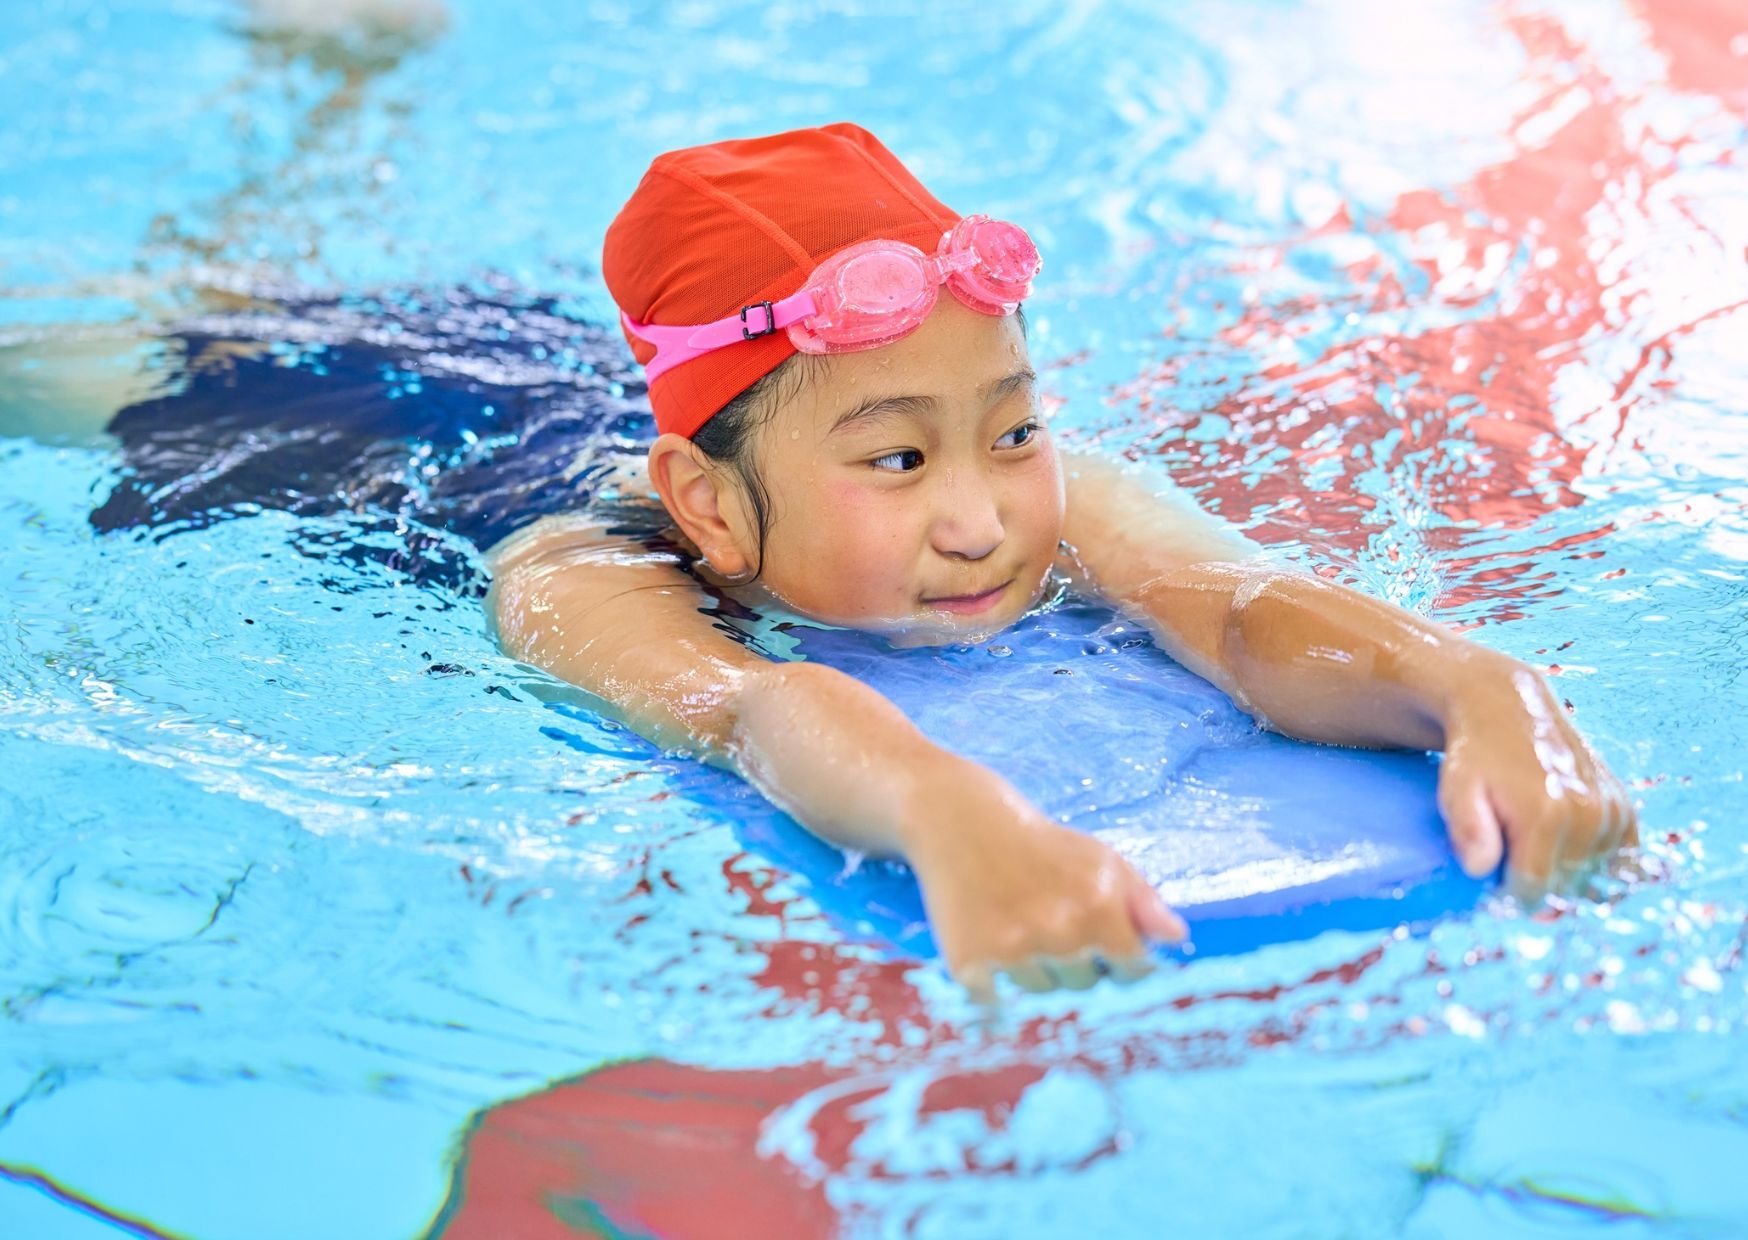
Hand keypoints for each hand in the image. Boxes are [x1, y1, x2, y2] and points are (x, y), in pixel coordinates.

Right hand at [901, 768, 1185, 1003]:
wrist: (958, 821)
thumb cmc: (1040, 844)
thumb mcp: (1100, 859)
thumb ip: (1142, 900)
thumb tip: (1178, 938)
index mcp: (1098, 906)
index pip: (1134, 969)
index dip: (1122, 961)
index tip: (1106, 947)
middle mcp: (1058, 932)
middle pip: (1086, 985)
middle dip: (1074, 961)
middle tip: (1049, 921)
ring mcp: (1012, 951)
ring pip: (1043, 994)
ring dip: (1036, 971)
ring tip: (1017, 926)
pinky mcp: (969, 963)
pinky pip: (998, 1004)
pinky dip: (996, 985)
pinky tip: (990, 943)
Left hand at [1438, 656, 1637, 896]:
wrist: (1506, 707)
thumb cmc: (1475, 755)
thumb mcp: (1456, 790)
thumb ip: (1468, 831)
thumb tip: (1480, 870)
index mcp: (1546, 814)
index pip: (1531, 891)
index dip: (1506, 894)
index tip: (1490, 878)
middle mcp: (1588, 814)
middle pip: (1564, 889)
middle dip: (1535, 886)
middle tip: (1509, 856)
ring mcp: (1611, 810)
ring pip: (1592, 879)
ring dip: (1564, 876)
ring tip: (1533, 846)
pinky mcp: (1624, 807)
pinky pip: (1622, 861)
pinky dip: (1596, 866)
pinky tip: (1569, 854)